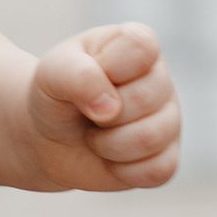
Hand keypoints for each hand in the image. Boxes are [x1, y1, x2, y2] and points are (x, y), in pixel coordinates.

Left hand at [27, 25, 180, 192]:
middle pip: (145, 99)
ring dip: (107, 145)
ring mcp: (169, 119)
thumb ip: (78, 75)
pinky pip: (157, 171)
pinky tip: (110, 158)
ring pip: (150, 139)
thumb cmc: (56, 95)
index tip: (86, 73)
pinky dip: (121, 170)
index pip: (140, 47)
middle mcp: (160, 79)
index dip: (108, 68)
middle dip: (101, 114)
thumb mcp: (52, 73)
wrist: (47, 137)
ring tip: (96, 135)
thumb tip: (111, 108)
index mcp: (137, 44)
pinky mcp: (167, 158)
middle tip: (87, 112)